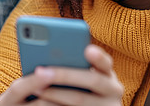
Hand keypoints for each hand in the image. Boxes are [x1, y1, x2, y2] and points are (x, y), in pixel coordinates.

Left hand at [0, 44, 123, 105]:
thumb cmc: (82, 85)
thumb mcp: (86, 74)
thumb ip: (77, 63)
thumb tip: (53, 51)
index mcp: (109, 73)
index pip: (106, 62)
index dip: (98, 56)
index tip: (87, 50)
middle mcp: (114, 90)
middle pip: (92, 80)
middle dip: (64, 75)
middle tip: (41, 72)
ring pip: (80, 100)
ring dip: (55, 94)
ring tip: (36, 88)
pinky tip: (42, 103)